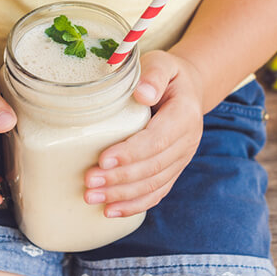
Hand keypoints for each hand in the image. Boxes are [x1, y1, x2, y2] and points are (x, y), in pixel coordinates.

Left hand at [84, 50, 204, 217]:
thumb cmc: (168, 75)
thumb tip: (142, 94)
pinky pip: (156, 194)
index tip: (103, 159)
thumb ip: (154, 74)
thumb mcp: (163, 63)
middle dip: (119, 178)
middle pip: (153, 167)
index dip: (130, 153)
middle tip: (88, 181)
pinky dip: (134, 205)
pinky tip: (110, 211)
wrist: (188, 90)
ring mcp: (181, 160)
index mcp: (184, 115)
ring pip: (153, 185)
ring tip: (91, 197)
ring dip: (121, 195)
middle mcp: (187, 142)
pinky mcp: (172, 171)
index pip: (157, 140)